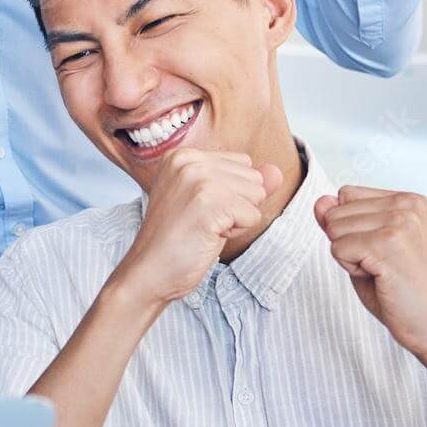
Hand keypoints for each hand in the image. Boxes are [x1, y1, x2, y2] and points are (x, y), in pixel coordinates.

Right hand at [109, 150, 278, 306]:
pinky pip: (252, 216)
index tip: (199, 209)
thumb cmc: (177, 239)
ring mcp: (197, 180)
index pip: (243, 164)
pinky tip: (207, 236)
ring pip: (257, 195)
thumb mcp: (212, 202)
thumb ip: (245, 183)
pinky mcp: (209, 203)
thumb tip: (277, 172)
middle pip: (253, 178)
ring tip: (204, 227)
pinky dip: (236, 233)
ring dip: (237, 219)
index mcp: (183, 155)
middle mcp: (188, 160)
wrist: (150, 271)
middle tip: (201, 221)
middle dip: (237, 205)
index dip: (230, 193)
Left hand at [313, 186, 426, 367]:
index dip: (351, 227)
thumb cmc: (400, 289)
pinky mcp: (388, 242)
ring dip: (349, 256)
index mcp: (409, 199)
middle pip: (336, 210)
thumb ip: (341, 221)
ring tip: (382, 270)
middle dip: (347, 242)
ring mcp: (400, 221)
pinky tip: (380, 278)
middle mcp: (408, 204)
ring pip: (333, 227)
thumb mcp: (365, 247)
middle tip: (382, 265)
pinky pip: (337, 248)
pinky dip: (351, 269)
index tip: (382, 250)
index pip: (345, 194)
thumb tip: (319, 202)